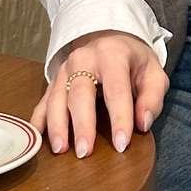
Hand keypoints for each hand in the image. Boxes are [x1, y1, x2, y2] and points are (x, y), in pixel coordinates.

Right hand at [32, 31, 168, 158]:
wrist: (110, 38)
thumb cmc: (134, 61)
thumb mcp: (153, 72)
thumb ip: (152, 97)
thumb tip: (143, 124)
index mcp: (113, 55)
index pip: (116, 90)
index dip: (120, 118)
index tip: (121, 145)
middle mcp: (84, 59)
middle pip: (80, 94)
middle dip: (82, 125)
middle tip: (85, 153)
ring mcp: (65, 69)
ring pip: (57, 98)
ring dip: (57, 125)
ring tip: (61, 150)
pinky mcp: (54, 80)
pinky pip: (43, 100)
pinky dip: (38, 119)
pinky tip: (37, 137)